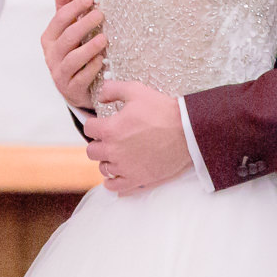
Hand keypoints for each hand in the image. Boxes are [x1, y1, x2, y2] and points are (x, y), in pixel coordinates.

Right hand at [41, 0, 106, 110]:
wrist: (75, 88)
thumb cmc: (72, 52)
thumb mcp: (67, 29)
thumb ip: (64, 6)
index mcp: (49, 38)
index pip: (59, 19)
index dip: (74, 7)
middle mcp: (52, 56)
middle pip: (67, 38)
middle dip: (83, 24)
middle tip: (100, 14)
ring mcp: (60, 74)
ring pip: (73, 59)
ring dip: (89, 48)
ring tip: (104, 39)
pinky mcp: (71, 89)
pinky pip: (81, 79)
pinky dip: (92, 68)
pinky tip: (102, 60)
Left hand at [85, 79, 194, 194]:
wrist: (187, 131)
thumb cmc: (163, 110)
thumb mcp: (136, 91)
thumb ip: (112, 89)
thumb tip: (100, 96)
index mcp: (110, 130)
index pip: (88, 128)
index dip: (95, 124)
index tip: (101, 124)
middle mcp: (113, 151)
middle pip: (92, 151)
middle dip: (99, 143)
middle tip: (110, 139)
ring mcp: (125, 167)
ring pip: (103, 168)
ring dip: (106, 161)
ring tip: (116, 155)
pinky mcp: (138, 179)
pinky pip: (115, 187)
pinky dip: (112, 182)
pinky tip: (116, 175)